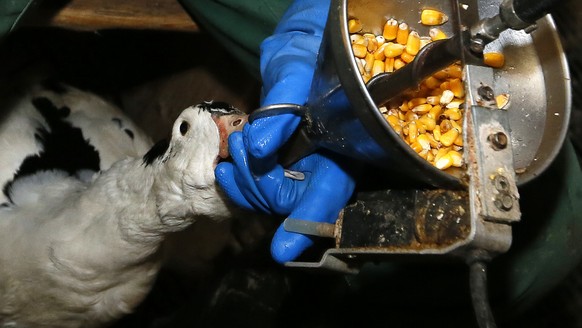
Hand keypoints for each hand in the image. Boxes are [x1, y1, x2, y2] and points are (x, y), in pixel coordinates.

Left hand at [215, 0, 355, 262]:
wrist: (302, 47)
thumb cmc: (309, 54)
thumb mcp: (296, 71)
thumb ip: (282, 106)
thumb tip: (260, 145)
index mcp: (343, 147)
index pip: (328, 193)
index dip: (306, 221)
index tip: (282, 251)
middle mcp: (325, 163)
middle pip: (293, 199)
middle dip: (259, 188)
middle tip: (235, 159)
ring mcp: (303, 165)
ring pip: (272, 196)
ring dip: (244, 183)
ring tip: (229, 156)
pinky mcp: (282, 163)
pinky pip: (258, 185)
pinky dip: (237, 181)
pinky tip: (225, 169)